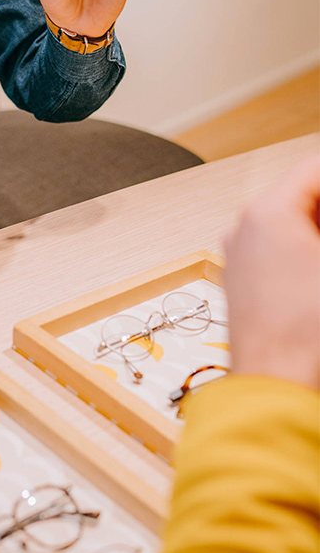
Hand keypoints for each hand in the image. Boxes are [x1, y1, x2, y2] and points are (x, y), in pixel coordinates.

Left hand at [224, 154, 319, 390]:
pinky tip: (317, 269)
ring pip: (293, 220)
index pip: (316, 167)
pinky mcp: (243, 279)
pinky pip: (279, 247)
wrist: (274, 385)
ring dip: (318, 226)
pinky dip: (306, 249)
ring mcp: (240, 253)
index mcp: (269, 211)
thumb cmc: (308, 332)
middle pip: (305, 192)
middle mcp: (245, 226)